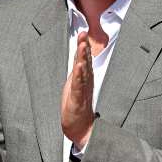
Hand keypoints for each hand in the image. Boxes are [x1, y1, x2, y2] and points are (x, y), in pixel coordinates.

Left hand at [61, 32, 93, 148]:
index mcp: (83, 78)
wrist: (80, 129)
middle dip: (84, 47)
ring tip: (82, 46)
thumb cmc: (77, 108)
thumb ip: (78, 73)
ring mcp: (83, 90)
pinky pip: (79, 86)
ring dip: (83, 58)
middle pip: (85, 62)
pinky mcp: (78, 99)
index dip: (83, 46)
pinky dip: (79, 76)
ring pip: (83, 71)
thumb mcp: (76, 87)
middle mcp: (85, 82)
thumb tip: (79, 61)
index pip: (83, 59)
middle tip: (83, 34)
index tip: (83, 32)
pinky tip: (79, 67)